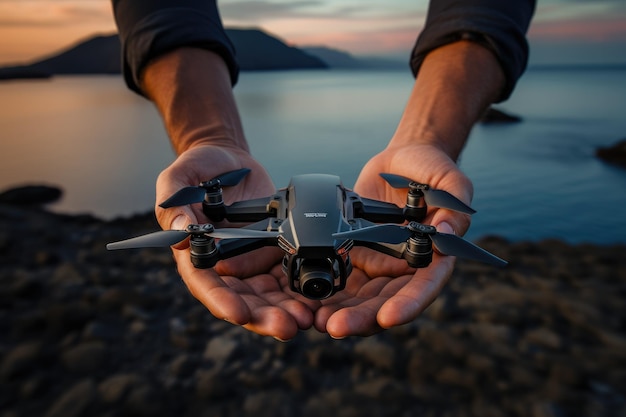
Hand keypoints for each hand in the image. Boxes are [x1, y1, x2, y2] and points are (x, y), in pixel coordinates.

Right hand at [155, 144, 316, 339]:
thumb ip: (174, 205)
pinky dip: (302, 290)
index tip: (238, 314)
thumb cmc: (198, 170)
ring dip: (286, 310)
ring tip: (306, 318)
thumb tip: (180, 232)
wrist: (231, 162)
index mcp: (195, 255)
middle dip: (263, 317)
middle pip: (242, 301)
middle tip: (286, 326)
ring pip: (269, 296)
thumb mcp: (178, 180)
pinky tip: (319, 299)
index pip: (206, 285)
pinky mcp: (273, 254)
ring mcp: (251, 263)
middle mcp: (224, 267)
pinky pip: (288, 277)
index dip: (221, 301)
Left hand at [314, 143, 473, 337]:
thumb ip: (455, 206)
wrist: (400, 163)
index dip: (408, 305)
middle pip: (386, 303)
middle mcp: (405, 269)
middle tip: (337, 327)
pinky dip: (326, 292)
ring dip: (340, 313)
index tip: (388, 318)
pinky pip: (340, 278)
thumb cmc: (430, 171)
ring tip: (316, 321)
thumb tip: (444, 232)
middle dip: (363, 318)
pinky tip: (306, 301)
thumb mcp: (450, 183)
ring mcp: (379, 265)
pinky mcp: (356, 256)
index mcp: (434, 257)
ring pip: (360, 298)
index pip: (424, 288)